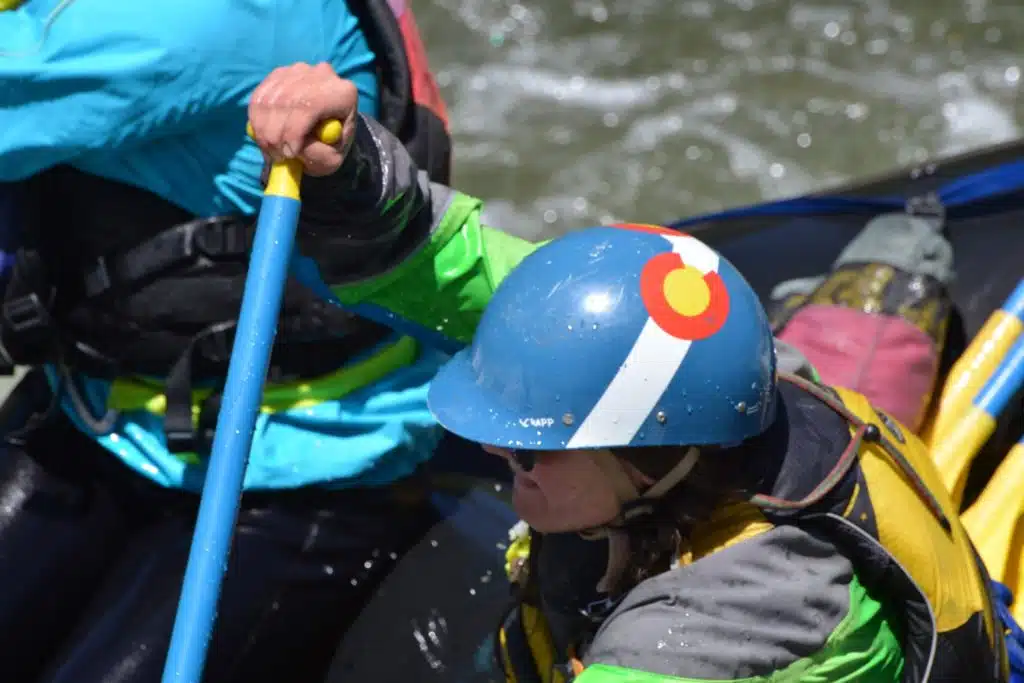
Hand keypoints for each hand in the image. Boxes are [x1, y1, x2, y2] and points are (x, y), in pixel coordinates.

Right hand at [248, 62, 358, 176]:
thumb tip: (298, 147)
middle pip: (286, 101)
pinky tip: (265, 135)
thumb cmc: (331, 146)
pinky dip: (256, 120)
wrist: (327, 129)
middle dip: (274, 135)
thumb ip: (319, 155)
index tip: (288, 154)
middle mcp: (322, 74)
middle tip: (275, 156)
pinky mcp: (280, 73)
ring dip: (263, 130)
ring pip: (269, 100)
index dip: (292, 131)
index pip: (309, 105)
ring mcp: (299, 70)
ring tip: (271, 150)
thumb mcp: (332, 159)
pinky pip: (259, 97)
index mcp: (343, 93)